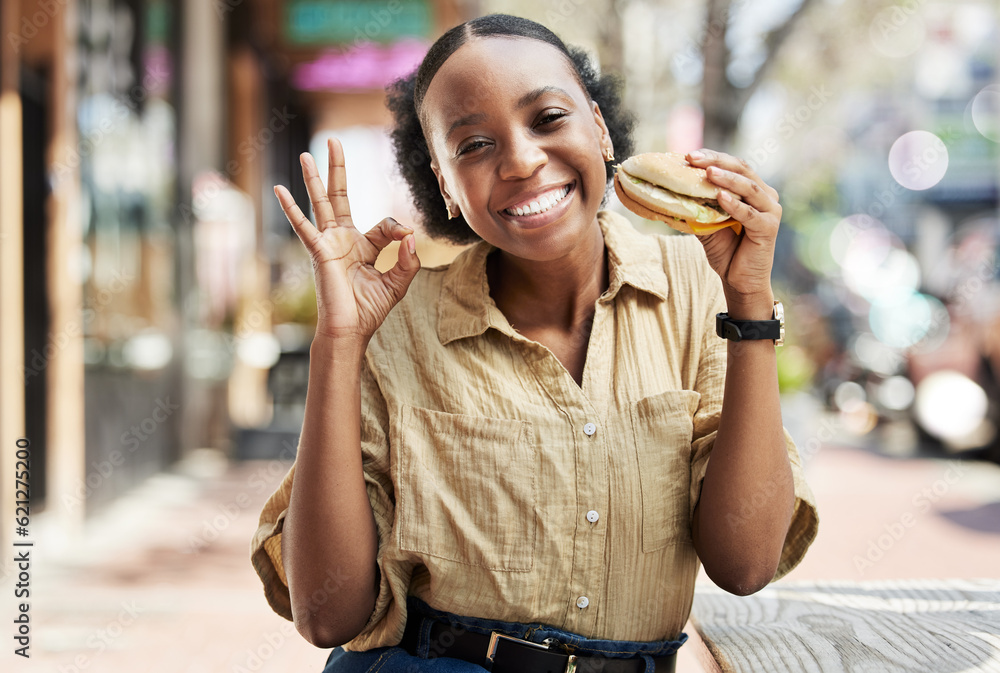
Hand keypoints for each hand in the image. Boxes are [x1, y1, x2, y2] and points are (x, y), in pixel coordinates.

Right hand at [274, 137, 419, 343]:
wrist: (350, 330)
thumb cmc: (369, 310)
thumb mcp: (398, 283)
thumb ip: (407, 260)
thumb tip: (410, 234)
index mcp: (362, 246)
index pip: (383, 224)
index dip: (397, 228)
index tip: (405, 237)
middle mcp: (343, 240)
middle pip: (339, 196)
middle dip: (338, 169)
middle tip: (334, 141)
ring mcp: (329, 243)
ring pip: (321, 204)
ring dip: (314, 179)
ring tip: (306, 155)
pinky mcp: (319, 252)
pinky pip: (303, 226)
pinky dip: (291, 208)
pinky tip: (279, 189)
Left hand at [686, 149, 779, 318]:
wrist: (739, 280)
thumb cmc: (725, 251)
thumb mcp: (707, 224)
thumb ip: (698, 206)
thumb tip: (670, 191)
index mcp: (752, 190)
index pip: (733, 165)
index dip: (712, 157)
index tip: (689, 155)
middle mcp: (765, 195)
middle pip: (742, 169)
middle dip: (716, 161)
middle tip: (693, 157)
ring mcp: (770, 210)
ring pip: (748, 188)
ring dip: (727, 179)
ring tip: (708, 172)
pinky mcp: (769, 227)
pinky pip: (749, 213)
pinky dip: (735, 205)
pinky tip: (720, 197)